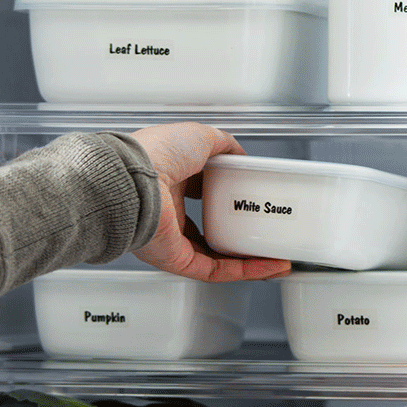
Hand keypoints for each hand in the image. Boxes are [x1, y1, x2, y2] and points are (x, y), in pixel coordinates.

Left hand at [128, 123, 290, 281]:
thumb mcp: (197, 136)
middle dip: (239, 230)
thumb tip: (240, 152)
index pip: (201, 190)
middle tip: (266, 228)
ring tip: (274, 254)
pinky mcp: (176, 260)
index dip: (227, 193)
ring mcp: (171, 238)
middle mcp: (168, 210)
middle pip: (210, 225)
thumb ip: (222, 143)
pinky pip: (215, 270)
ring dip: (247, 257)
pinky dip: (245, 270)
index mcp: (169, 179)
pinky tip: (268, 265)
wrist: (132, 183)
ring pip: (215, 254)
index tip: (252, 196)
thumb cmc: (154, 155)